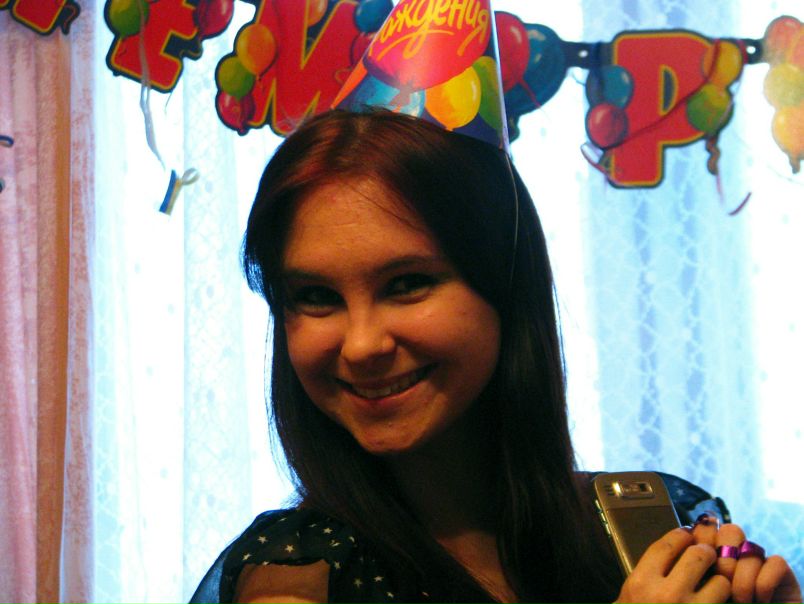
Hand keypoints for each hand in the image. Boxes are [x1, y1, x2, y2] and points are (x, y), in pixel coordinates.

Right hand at [614, 527, 730, 603]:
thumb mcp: (633, 591)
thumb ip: (652, 568)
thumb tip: (681, 540)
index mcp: (642, 582)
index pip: (668, 544)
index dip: (681, 535)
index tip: (687, 534)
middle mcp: (666, 595)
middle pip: (697, 555)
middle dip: (705, 552)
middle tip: (706, 554)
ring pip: (721, 580)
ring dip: (720, 581)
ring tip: (714, 584)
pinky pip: (726, 603)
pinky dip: (724, 601)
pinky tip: (716, 599)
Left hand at [691, 517, 801, 603]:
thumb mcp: (700, 597)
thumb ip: (691, 573)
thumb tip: (689, 545)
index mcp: (708, 555)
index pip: (705, 528)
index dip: (699, 543)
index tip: (693, 569)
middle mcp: (734, 554)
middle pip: (730, 530)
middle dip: (721, 558)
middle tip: (718, 586)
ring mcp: (758, 562)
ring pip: (749, 547)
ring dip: (741, 579)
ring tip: (739, 603)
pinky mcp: (782, 573)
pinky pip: (775, 563)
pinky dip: (764, 585)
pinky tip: (759, 603)